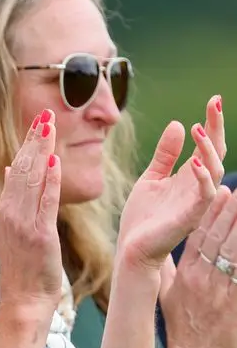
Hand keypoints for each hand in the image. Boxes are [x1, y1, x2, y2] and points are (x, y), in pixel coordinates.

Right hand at [0, 109, 63, 321]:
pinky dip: (50, 182)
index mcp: (5, 211)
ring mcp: (23, 224)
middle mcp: (10, 214)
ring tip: (49, 127)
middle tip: (46, 113)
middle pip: (21, 169)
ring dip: (41, 152)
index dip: (27, 145)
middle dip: (34, 140)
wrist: (23, 301)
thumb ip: (12, 199)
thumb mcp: (11, 230)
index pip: (16, 170)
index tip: (38, 122)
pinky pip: (45, 204)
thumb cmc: (23, 269)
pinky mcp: (39, 236)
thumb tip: (9, 167)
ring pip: (31, 180)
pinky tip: (55, 162)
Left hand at [116, 96, 223, 272]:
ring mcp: (195, 202)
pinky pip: (204, 195)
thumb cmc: (142, 217)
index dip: (212, 123)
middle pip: (216, 153)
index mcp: (189, 176)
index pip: (207, 145)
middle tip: (214, 104)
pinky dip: (202, 178)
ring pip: (215, 171)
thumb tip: (179, 124)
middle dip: (217, 128)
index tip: (213, 99)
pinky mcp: (189, 217)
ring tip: (199, 129)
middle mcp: (197, 187)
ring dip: (208, 149)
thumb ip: (165, 154)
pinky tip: (194, 163)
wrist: (131, 248)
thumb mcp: (151, 178)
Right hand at [158, 183, 236, 347]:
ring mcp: (222, 288)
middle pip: (218, 238)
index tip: (221, 193)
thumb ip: (168, 270)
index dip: (210, 214)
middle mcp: (203, 278)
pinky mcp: (236, 299)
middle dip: (230, 212)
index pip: (198, 237)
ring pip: (233, 250)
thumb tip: (159, 251)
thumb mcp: (167, 295)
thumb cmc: (181, 325)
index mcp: (185, 275)